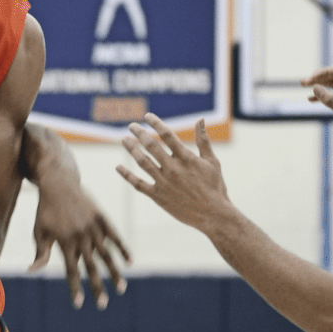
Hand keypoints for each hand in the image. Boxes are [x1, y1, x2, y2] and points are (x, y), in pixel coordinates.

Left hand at [30, 175, 130, 309]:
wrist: (58, 183)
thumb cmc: (45, 211)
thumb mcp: (39, 231)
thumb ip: (40, 253)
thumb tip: (32, 271)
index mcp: (64, 242)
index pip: (71, 271)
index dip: (75, 288)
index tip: (79, 304)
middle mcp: (81, 236)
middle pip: (91, 267)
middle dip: (97, 287)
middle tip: (103, 305)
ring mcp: (93, 227)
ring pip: (106, 254)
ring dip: (114, 273)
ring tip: (121, 289)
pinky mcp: (102, 218)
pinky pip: (115, 236)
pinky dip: (123, 249)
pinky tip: (130, 262)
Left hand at [117, 114, 229, 228]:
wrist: (213, 215)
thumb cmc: (214, 187)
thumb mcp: (212, 161)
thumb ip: (203, 140)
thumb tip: (200, 119)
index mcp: (186, 158)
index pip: (167, 135)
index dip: (155, 123)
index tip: (147, 116)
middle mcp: (172, 168)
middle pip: (151, 145)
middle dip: (139, 133)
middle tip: (131, 126)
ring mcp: (164, 182)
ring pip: (142, 162)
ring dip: (131, 149)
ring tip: (124, 140)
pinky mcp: (158, 196)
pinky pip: (138, 184)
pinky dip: (127, 175)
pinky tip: (118, 167)